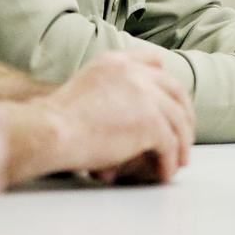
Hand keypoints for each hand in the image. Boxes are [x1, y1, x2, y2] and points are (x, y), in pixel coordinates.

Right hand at [41, 51, 193, 182]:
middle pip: (175, 89)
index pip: (153, 61)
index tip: (171, 99)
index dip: (165, 82)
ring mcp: (145, 95)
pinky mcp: (151, 122)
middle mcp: (133, 72)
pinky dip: (170, 162)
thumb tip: (129, 113)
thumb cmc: (58, 118)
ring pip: (178, 120)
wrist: (51, 129)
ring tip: (178, 161)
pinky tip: (164, 172)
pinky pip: (170, 145)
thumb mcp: (85, 86)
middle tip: (184, 134)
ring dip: (182, 143)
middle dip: (184, 114)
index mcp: (115, 61)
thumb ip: (110, 89)